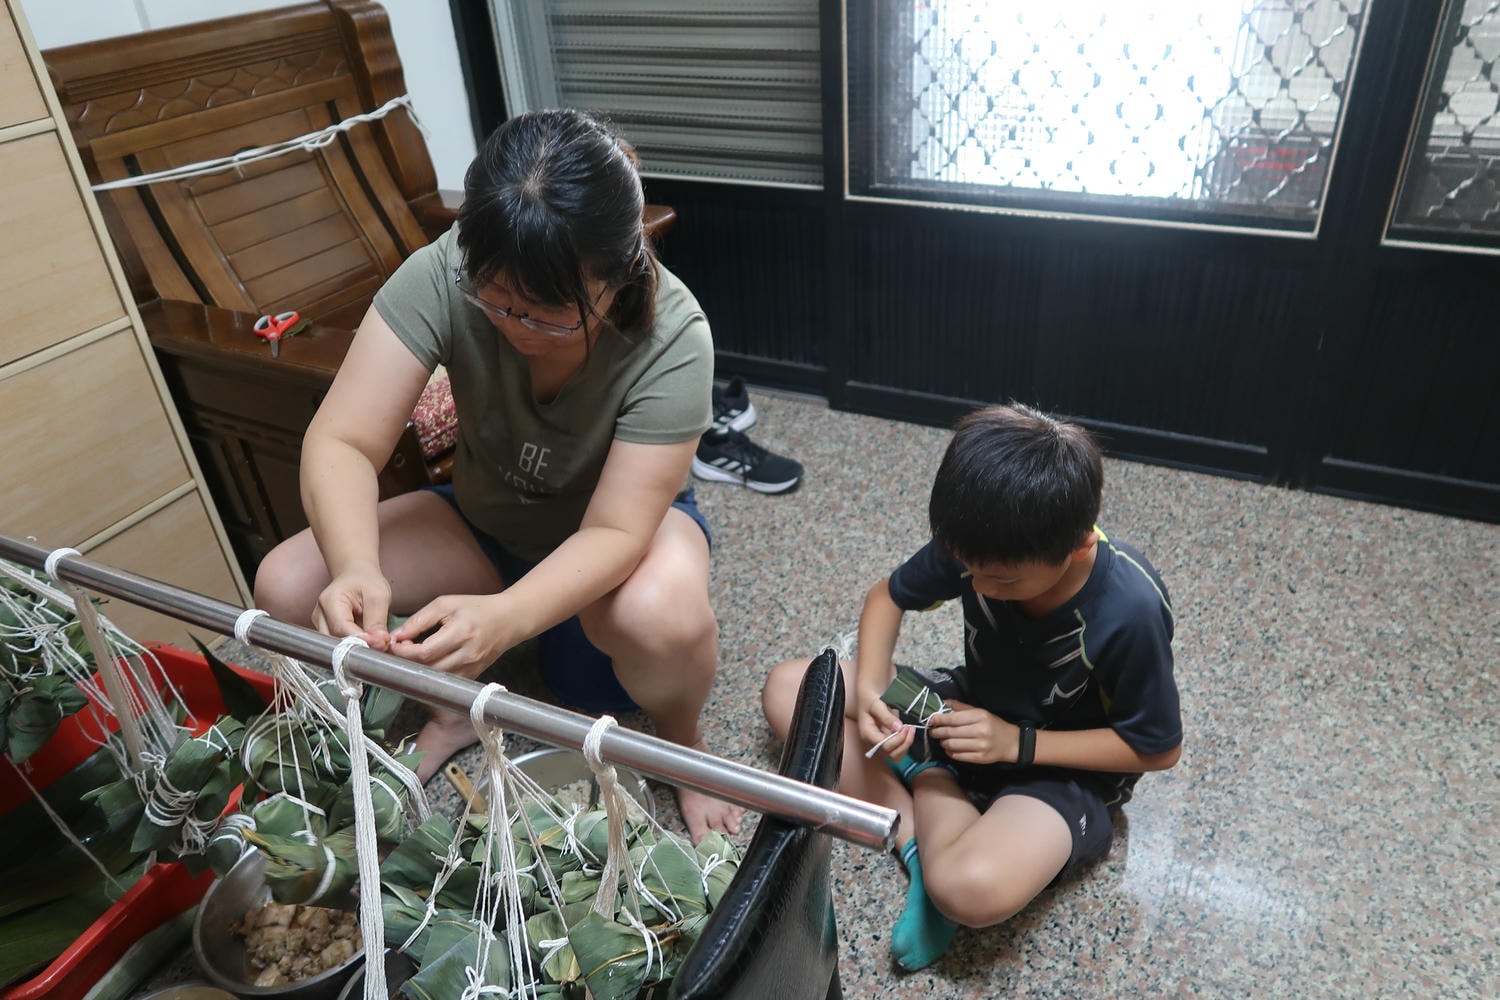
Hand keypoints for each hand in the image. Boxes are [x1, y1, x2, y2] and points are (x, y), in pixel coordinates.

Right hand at [312, 563, 391, 649]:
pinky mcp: (326, 630)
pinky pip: (339, 644)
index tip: (381, 643)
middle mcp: (320, 615)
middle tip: (382, 645)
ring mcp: (321, 624)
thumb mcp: (378, 595)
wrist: (356, 575)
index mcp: (329, 601)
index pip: (342, 629)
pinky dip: (354, 645)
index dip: (361, 640)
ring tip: (377, 642)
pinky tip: (368, 641)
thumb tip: (380, 642)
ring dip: (357, 648)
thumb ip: (377, 620)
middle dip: (360, 647)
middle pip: (336, 641)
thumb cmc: (365, 581)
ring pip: (337, 646)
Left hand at [387, 594, 511, 677]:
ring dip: (418, 669)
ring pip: (435, 679)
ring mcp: (471, 669)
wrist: (509, 620)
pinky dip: (432, 674)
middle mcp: (467, 655)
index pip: (424, 652)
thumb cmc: (477, 608)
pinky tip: (428, 662)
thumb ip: (420, 619)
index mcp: (461, 632)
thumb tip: (397, 636)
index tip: (394, 643)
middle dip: (408, 661)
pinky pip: (445, 681)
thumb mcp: (446, 604)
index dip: (404, 651)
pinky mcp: (472, 676)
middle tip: (399, 649)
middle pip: (428, 669)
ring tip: (412, 655)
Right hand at [855, 679, 912, 760]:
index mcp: (867, 734)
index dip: (898, 739)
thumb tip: (898, 728)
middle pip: (891, 754)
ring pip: (896, 755)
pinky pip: (898, 749)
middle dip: (904, 743)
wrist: (868, 696)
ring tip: (911, 729)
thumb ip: (886, 716)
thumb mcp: (876, 704)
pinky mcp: (886, 742)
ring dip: (906, 744)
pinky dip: (905, 743)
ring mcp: (879, 744)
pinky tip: (908, 730)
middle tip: (910, 728)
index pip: (885, 745)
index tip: (906, 726)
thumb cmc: (870, 698)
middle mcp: (872, 743)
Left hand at [926, 699, 1016, 764]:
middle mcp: (981, 731)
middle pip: (951, 732)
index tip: (931, 720)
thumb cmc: (993, 725)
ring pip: (953, 745)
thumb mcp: (980, 712)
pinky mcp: (981, 758)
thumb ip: (961, 707)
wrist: (1011, 742)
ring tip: (942, 740)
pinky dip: (950, 753)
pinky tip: (949, 749)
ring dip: (943, 743)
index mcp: (980, 716)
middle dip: (938, 732)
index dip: (940, 720)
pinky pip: (959, 756)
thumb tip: (943, 702)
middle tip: (932, 732)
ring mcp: (981, 746)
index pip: (954, 718)